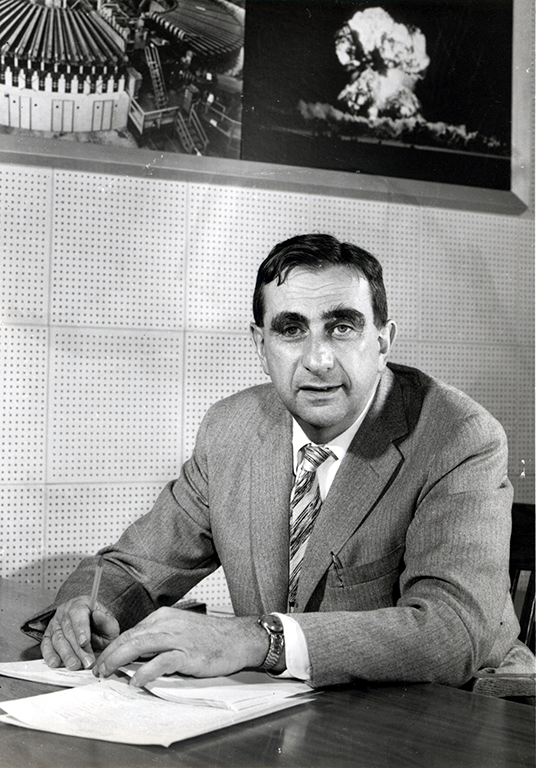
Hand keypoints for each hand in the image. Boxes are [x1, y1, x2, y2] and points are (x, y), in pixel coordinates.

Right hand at [41, 596, 119, 670]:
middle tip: (86, 662)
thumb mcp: (109, 624)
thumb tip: (98, 615)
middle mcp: (65, 612)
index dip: (81, 628)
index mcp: (81, 604)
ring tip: (75, 665)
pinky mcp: (48, 636)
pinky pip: (46, 646)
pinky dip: (50, 655)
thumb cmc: (101, 627)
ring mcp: (55, 624)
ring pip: (57, 639)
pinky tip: (56, 663)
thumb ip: (106, 621)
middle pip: (68, 630)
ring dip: (66, 655)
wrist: (93, 630)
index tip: (84, 642)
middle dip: (77, 648)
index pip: (78, 614)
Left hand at [93, 608, 269, 686]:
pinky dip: (145, 672)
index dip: (113, 647)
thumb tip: (136, 654)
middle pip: (130, 637)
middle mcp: (167, 624)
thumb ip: (159, 638)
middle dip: (109, 654)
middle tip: (97, 669)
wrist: (237, 638)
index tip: (102, 660)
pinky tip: (136, 681)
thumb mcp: (180, 630)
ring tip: (106, 673)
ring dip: (118, 660)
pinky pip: (161, 662)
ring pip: (139, 646)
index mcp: (163, 617)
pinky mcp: (187, 653)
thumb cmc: (210, 638)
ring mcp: (177, 637)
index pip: (131, 632)